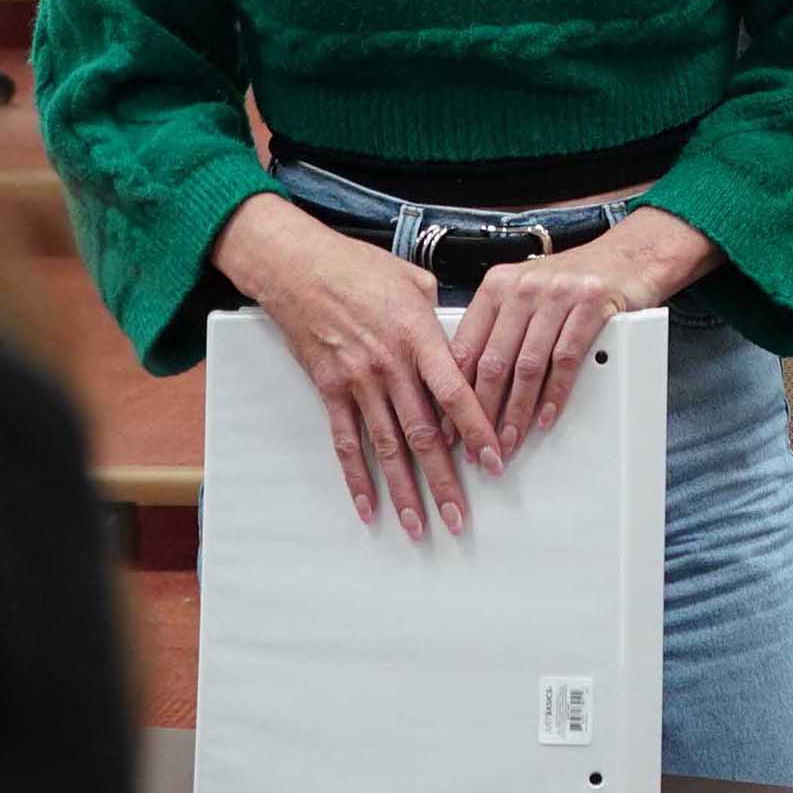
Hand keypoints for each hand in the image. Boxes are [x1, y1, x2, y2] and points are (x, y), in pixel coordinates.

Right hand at [216, 196, 499, 539]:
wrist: (297, 267)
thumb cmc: (360, 267)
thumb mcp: (416, 282)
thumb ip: (443, 321)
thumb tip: (462, 347)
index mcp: (420, 337)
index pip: (456, 395)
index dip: (476, 432)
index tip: (494, 463)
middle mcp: (390, 366)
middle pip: (424, 434)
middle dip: (444, 481)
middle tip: (460, 518)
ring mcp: (357, 381)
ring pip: (386, 448)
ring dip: (404, 490)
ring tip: (418, 526)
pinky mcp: (329, 390)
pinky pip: (345, 443)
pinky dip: (357, 478)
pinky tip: (368, 507)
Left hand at [454, 210, 711, 457]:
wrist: (628, 256)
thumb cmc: (573, 281)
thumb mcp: (525, 293)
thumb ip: (497, 326)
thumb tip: (468, 383)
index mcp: (497, 285)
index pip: (465, 347)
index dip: (455, 393)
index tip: (449, 425)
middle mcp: (523, 286)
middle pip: (494, 361)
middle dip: (483, 412)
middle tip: (480, 444)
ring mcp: (558, 294)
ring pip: (528, 366)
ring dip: (517, 411)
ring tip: (511, 439)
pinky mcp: (591, 305)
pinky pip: (566, 360)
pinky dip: (554, 395)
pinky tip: (545, 417)